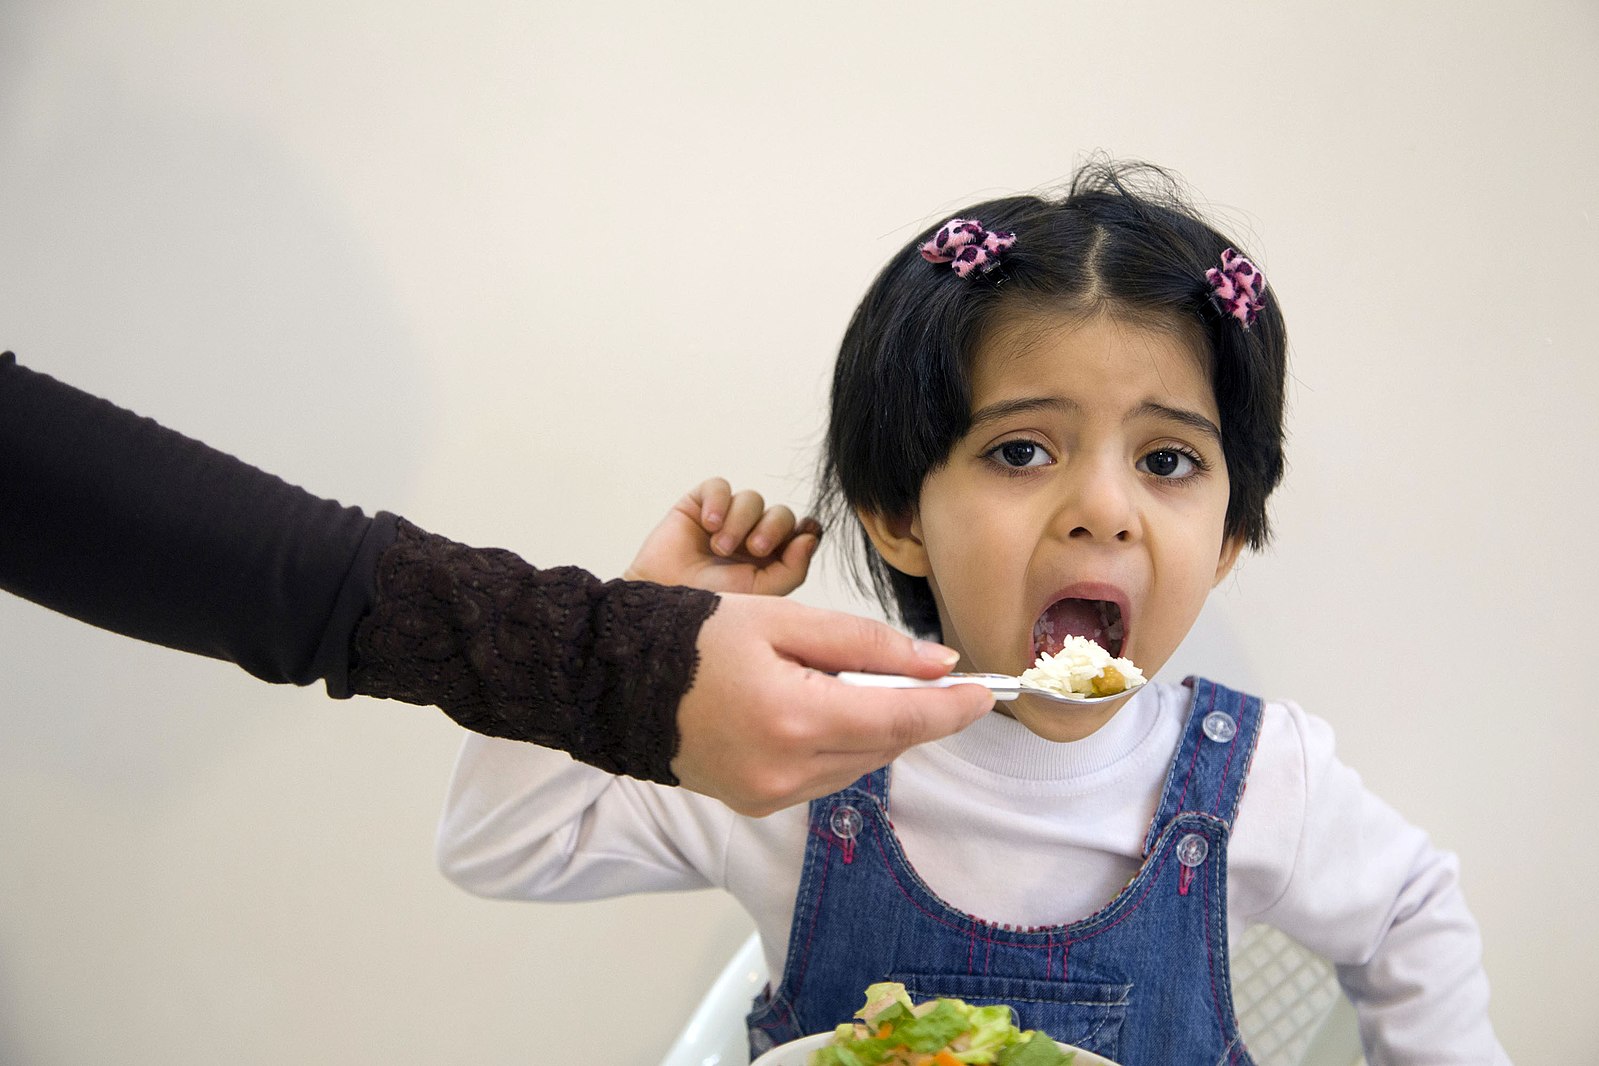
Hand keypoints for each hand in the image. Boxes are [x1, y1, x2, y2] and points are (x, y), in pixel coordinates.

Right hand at [624, 478, 820, 595]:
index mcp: (772, 559)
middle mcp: (752, 537)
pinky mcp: (698, 505)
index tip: (804, 534)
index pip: (799, 532)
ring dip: (740, 521)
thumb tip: (811, 536)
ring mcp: (726, 519)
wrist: (664, 603)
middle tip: (754, 549)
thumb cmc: (712, 604)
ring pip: (752, 499)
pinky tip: (709, 524)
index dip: (805, 530)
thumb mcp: (762, 594)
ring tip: (720, 547)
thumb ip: (793, 568)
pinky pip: (719, 486)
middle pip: (781, 513)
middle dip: (773, 528)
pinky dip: (718, 501)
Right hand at [672, 593, 994, 815]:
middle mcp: (784, 770)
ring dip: (874, 729)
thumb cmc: (693, 637)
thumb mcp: (785, 621)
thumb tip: (937, 664)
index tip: (985, 692)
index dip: (950, 709)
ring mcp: (768, 795)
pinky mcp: (755, 803)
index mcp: (793, 718)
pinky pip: (824, 777)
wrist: (616, 681)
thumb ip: (867, 645)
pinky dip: (839, 746)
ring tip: (855, 684)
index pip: (900, 722)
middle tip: (923, 674)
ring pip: (858, 766)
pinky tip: (821, 710)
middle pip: (884, 747)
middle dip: (913, 712)